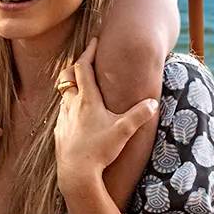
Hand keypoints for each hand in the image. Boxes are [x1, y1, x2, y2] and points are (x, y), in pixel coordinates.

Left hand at [54, 38, 157, 197]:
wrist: (76, 173)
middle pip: (68, 76)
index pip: (83, 67)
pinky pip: (62, 113)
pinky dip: (69, 107)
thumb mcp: (124, 130)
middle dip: (76, 65)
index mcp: (87, 99)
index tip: (94, 41)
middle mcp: (71, 104)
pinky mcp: (59, 131)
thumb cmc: (99, 149)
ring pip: (64, 94)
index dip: (89, 51)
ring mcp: (63, 118)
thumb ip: (139, 114)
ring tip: (82, 86)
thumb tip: (153, 102)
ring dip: (72, 86)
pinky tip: (77, 115)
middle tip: (85, 60)